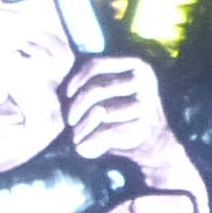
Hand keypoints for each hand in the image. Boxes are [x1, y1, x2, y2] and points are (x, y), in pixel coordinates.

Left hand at [58, 52, 204, 197]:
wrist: (152, 144)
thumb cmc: (120, 115)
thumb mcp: (108, 93)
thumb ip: (89, 82)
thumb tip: (58, 79)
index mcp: (135, 65)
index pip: (95, 64)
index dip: (75, 80)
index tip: (65, 96)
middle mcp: (145, 80)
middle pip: (96, 88)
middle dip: (75, 107)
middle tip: (69, 122)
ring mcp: (147, 103)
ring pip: (101, 111)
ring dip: (81, 128)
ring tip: (75, 138)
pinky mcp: (145, 126)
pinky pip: (108, 131)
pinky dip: (91, 141)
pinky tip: (83, 148)